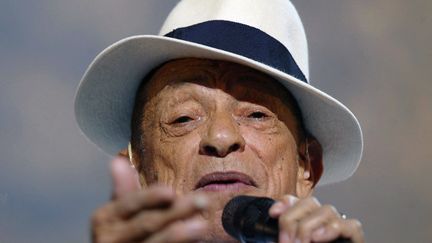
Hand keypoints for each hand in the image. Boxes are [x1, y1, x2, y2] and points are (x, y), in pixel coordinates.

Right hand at [91, 157, 208, 242]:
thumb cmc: (119, 233)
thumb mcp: (117, 211)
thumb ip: (123, 189)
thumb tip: (117, 160)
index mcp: (104, 218)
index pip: (129, 203)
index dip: (150, 198)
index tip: (170, 191)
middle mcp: (110, 238)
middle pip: (147, 224)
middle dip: (175, 212)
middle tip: (203, 201)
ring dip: (179, 235)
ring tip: (202, 225)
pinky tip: (196, 241)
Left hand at [269, 195, 363, 242]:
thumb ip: (285, 238)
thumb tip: (276, 222)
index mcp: (306, 225)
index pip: (298, 202)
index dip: (286, 203)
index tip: (273, 214)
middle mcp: (322, 225)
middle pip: (310, 203)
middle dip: (293, 218)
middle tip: (287, 240)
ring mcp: (340, 231)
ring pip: (328, 210)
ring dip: (309, 225)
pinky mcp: (355, 240)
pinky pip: (351, 225)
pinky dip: (333, 228)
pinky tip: (319, 238)